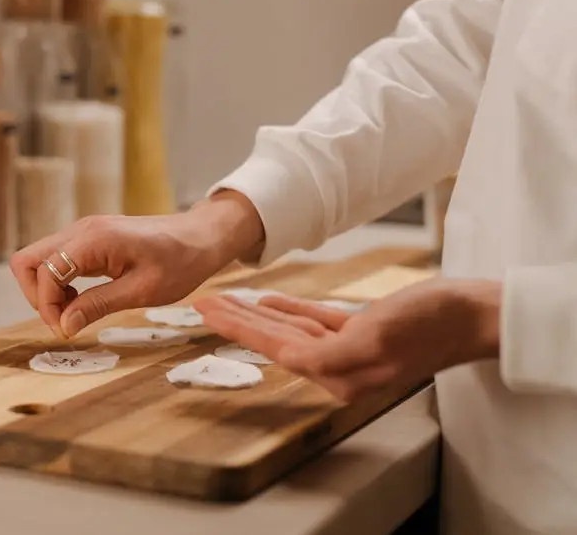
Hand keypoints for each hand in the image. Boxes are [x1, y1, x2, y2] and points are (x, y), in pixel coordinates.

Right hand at [10, 190, 265, 338]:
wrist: (201, 237)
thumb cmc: (180, 262)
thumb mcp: (142, 291)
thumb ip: (98, 305)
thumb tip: (63, 326)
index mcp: (93, 239)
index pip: (43, 272)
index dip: (48, 307)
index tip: (68, 331)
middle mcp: (81, 230)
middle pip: (27, 261)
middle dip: (37, 297)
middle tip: (64, 322)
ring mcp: (82, 233)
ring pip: (38, 260)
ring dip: (47, 291)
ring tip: (75, 313)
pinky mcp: (88, 240)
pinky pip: (57, 260)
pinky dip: (58, 284)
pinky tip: (82, 300)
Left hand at [193, 277, 500, 401]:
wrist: (471, 314)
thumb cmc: (429, 324)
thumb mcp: (374, 338)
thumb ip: (328, 354)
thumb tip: (289, 358)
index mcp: (338, 373)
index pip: (273, 347)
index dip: (236, 327)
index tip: (205, 310)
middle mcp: (339, 367)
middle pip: (274, 339)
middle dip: (236, 320)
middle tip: (202, 303)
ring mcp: (349, 349)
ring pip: (290, 329)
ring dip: (256, 314)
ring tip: (224, 300)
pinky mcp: (361, 332)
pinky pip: (314, 321)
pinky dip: (290, 310)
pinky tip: (268, 301)